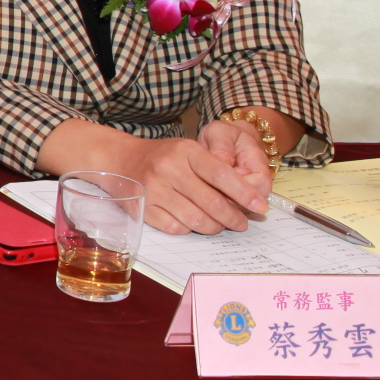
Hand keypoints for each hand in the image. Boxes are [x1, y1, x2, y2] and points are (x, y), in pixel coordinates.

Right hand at [40, 119, 270, 234]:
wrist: (118, 159)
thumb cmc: (162, 156)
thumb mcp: (188, 150)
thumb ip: (215, 169)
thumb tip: (247, 197)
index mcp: (185, 150)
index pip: (223, 175)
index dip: (245, 193)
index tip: (261, 207)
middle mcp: (169, 169)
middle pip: (212, 203)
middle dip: (234, 217)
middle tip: (242, 223)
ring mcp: (154, 190)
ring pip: (197, 220)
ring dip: (215, 227)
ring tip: (220, 225)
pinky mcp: (143, 209)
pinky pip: (177, 228)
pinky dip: (190, 229)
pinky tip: (193, 223)